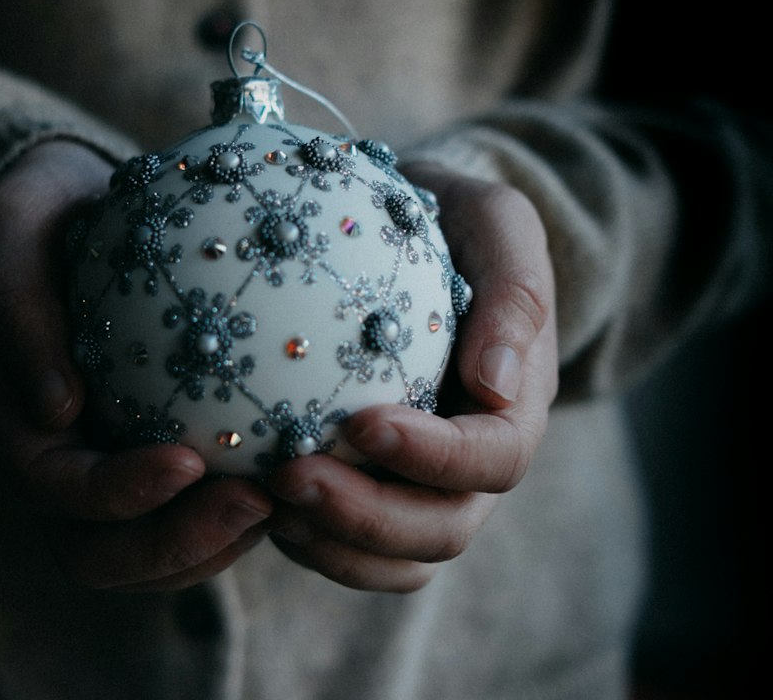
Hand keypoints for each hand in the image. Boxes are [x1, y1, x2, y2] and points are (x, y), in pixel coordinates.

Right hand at [0, 140, 272, 591]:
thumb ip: (14, 309)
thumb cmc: (30, 218)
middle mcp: (62, 466)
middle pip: (106, 555)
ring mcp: (110, 468)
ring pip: (158, 549)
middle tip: (258, 501)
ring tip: (290, 497)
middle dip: (181, 545)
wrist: (64, 213)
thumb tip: (59, 410)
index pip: (60, 493)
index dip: (119, 495)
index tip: (187, 461)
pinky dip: (245, 501)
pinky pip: (201, 502)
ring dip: (221, 539)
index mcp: (16, 428)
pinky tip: (303, 462)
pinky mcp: (159, 450)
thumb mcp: (5, 232)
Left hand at [264, 165, 557, 591]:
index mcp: (519, 402)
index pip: (495, 457)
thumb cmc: (459, 219)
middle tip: (290, 477)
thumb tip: (494, 385)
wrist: (428, 228)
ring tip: (266, 501)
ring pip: (400, 556)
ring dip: (335, 543)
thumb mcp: (499, 222)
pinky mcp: (381, 484)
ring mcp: (431, 482)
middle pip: (444, 528)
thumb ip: (515, 291)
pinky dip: (313, 538)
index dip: (434, 457)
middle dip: (369, 517)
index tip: (362, 423)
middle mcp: (479, 458)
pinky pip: (356, 542)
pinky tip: (256, 498)